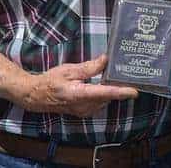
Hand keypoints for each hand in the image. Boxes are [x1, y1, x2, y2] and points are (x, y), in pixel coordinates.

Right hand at [22, 55, 137, 116]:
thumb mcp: (69, 70)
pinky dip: (104, 94)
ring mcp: (84, 111)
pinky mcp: (84, 112)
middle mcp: (84, 106)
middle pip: (108, 96)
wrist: (36, 96)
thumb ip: (89, 67)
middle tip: (130, 73)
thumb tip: (106, 60)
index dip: (121, 92)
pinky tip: (105, 83)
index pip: (105, 93)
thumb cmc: (51, 81)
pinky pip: (100, 102)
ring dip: (111, 90)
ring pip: (105, 99)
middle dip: (119, 86)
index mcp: (79, 94)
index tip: (135, 91)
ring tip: (119, 76)